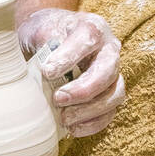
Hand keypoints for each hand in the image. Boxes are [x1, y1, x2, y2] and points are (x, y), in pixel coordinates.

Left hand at [17, 8, 123, 136]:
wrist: (49, 40)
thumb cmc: (44, 34)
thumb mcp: (39, 30)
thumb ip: (43, 43)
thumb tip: (47, 69)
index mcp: (93, 27)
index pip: (88, 39)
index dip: (69, 57)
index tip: (46, 72)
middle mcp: (109, 49)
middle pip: (107, 70)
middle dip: (84, 89)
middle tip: (58, 99)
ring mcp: (113, 73)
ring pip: (115, 94)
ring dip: (90, 110)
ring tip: (64, 118)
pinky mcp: (110, 94)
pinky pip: (110, 113)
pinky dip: (93, 124)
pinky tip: (72, 128)